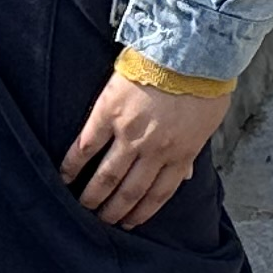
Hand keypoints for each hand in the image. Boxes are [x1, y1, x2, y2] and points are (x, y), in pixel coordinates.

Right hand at [61, 72, 230, 229]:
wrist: (189, 49)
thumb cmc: (205, 81)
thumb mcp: (209, 122)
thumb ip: (193, 150)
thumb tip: (188, 173)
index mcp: (181, 153)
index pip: (159, 193)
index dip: (143, 212)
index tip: (130, 224)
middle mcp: (154, 150)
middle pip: (130, 190)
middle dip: (114, 211)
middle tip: (101, 222)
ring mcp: (129, 133)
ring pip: (107, 175)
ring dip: (92, 196)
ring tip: (82, 207)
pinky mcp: (108, 114)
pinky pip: (85, 146)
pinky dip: (72, 165)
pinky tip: (63, 177)